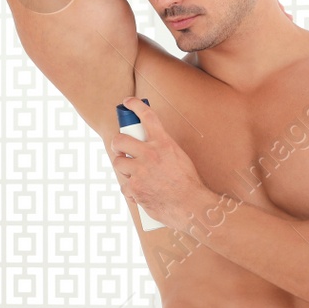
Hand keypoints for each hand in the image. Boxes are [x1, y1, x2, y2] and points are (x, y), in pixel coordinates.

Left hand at [106, 98, 209, 224]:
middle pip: (119, 140)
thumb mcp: (179, 157)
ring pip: (118, 163)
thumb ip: (162, 149)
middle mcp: (149, 154)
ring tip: (135, 174)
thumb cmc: (188, 183)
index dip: (135, 105)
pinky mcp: (134, 188)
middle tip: (120, 149)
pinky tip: (141, 193)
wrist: (191, 205)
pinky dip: (130, 190)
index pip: (147, 117)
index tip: (127, 102)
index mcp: (163, 143)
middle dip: (117, 144)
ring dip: (123, 168)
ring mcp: (140, 171)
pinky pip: (124, 186)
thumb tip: (148, 147)